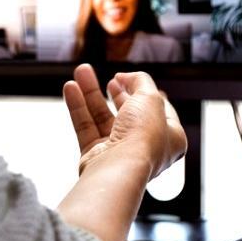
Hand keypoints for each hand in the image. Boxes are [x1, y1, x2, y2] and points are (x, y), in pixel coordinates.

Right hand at [63, 64, 185, 181]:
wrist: (119, 168)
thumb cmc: (143, 138)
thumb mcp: (150, 97)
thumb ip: (140, 81)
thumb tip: (126, 77)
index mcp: (170, 137)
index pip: (159, 110)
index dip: (146, 92)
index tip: (131, 80)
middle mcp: (146, 147)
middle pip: (129, 113)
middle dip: (116, 91)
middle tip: (109, 79)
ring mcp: (120, 153)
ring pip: (103, 118)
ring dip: (91, 94)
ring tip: (81, 72)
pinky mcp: (96, 157)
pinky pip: (86, 127)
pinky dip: (78, 107)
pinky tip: (71, 87)